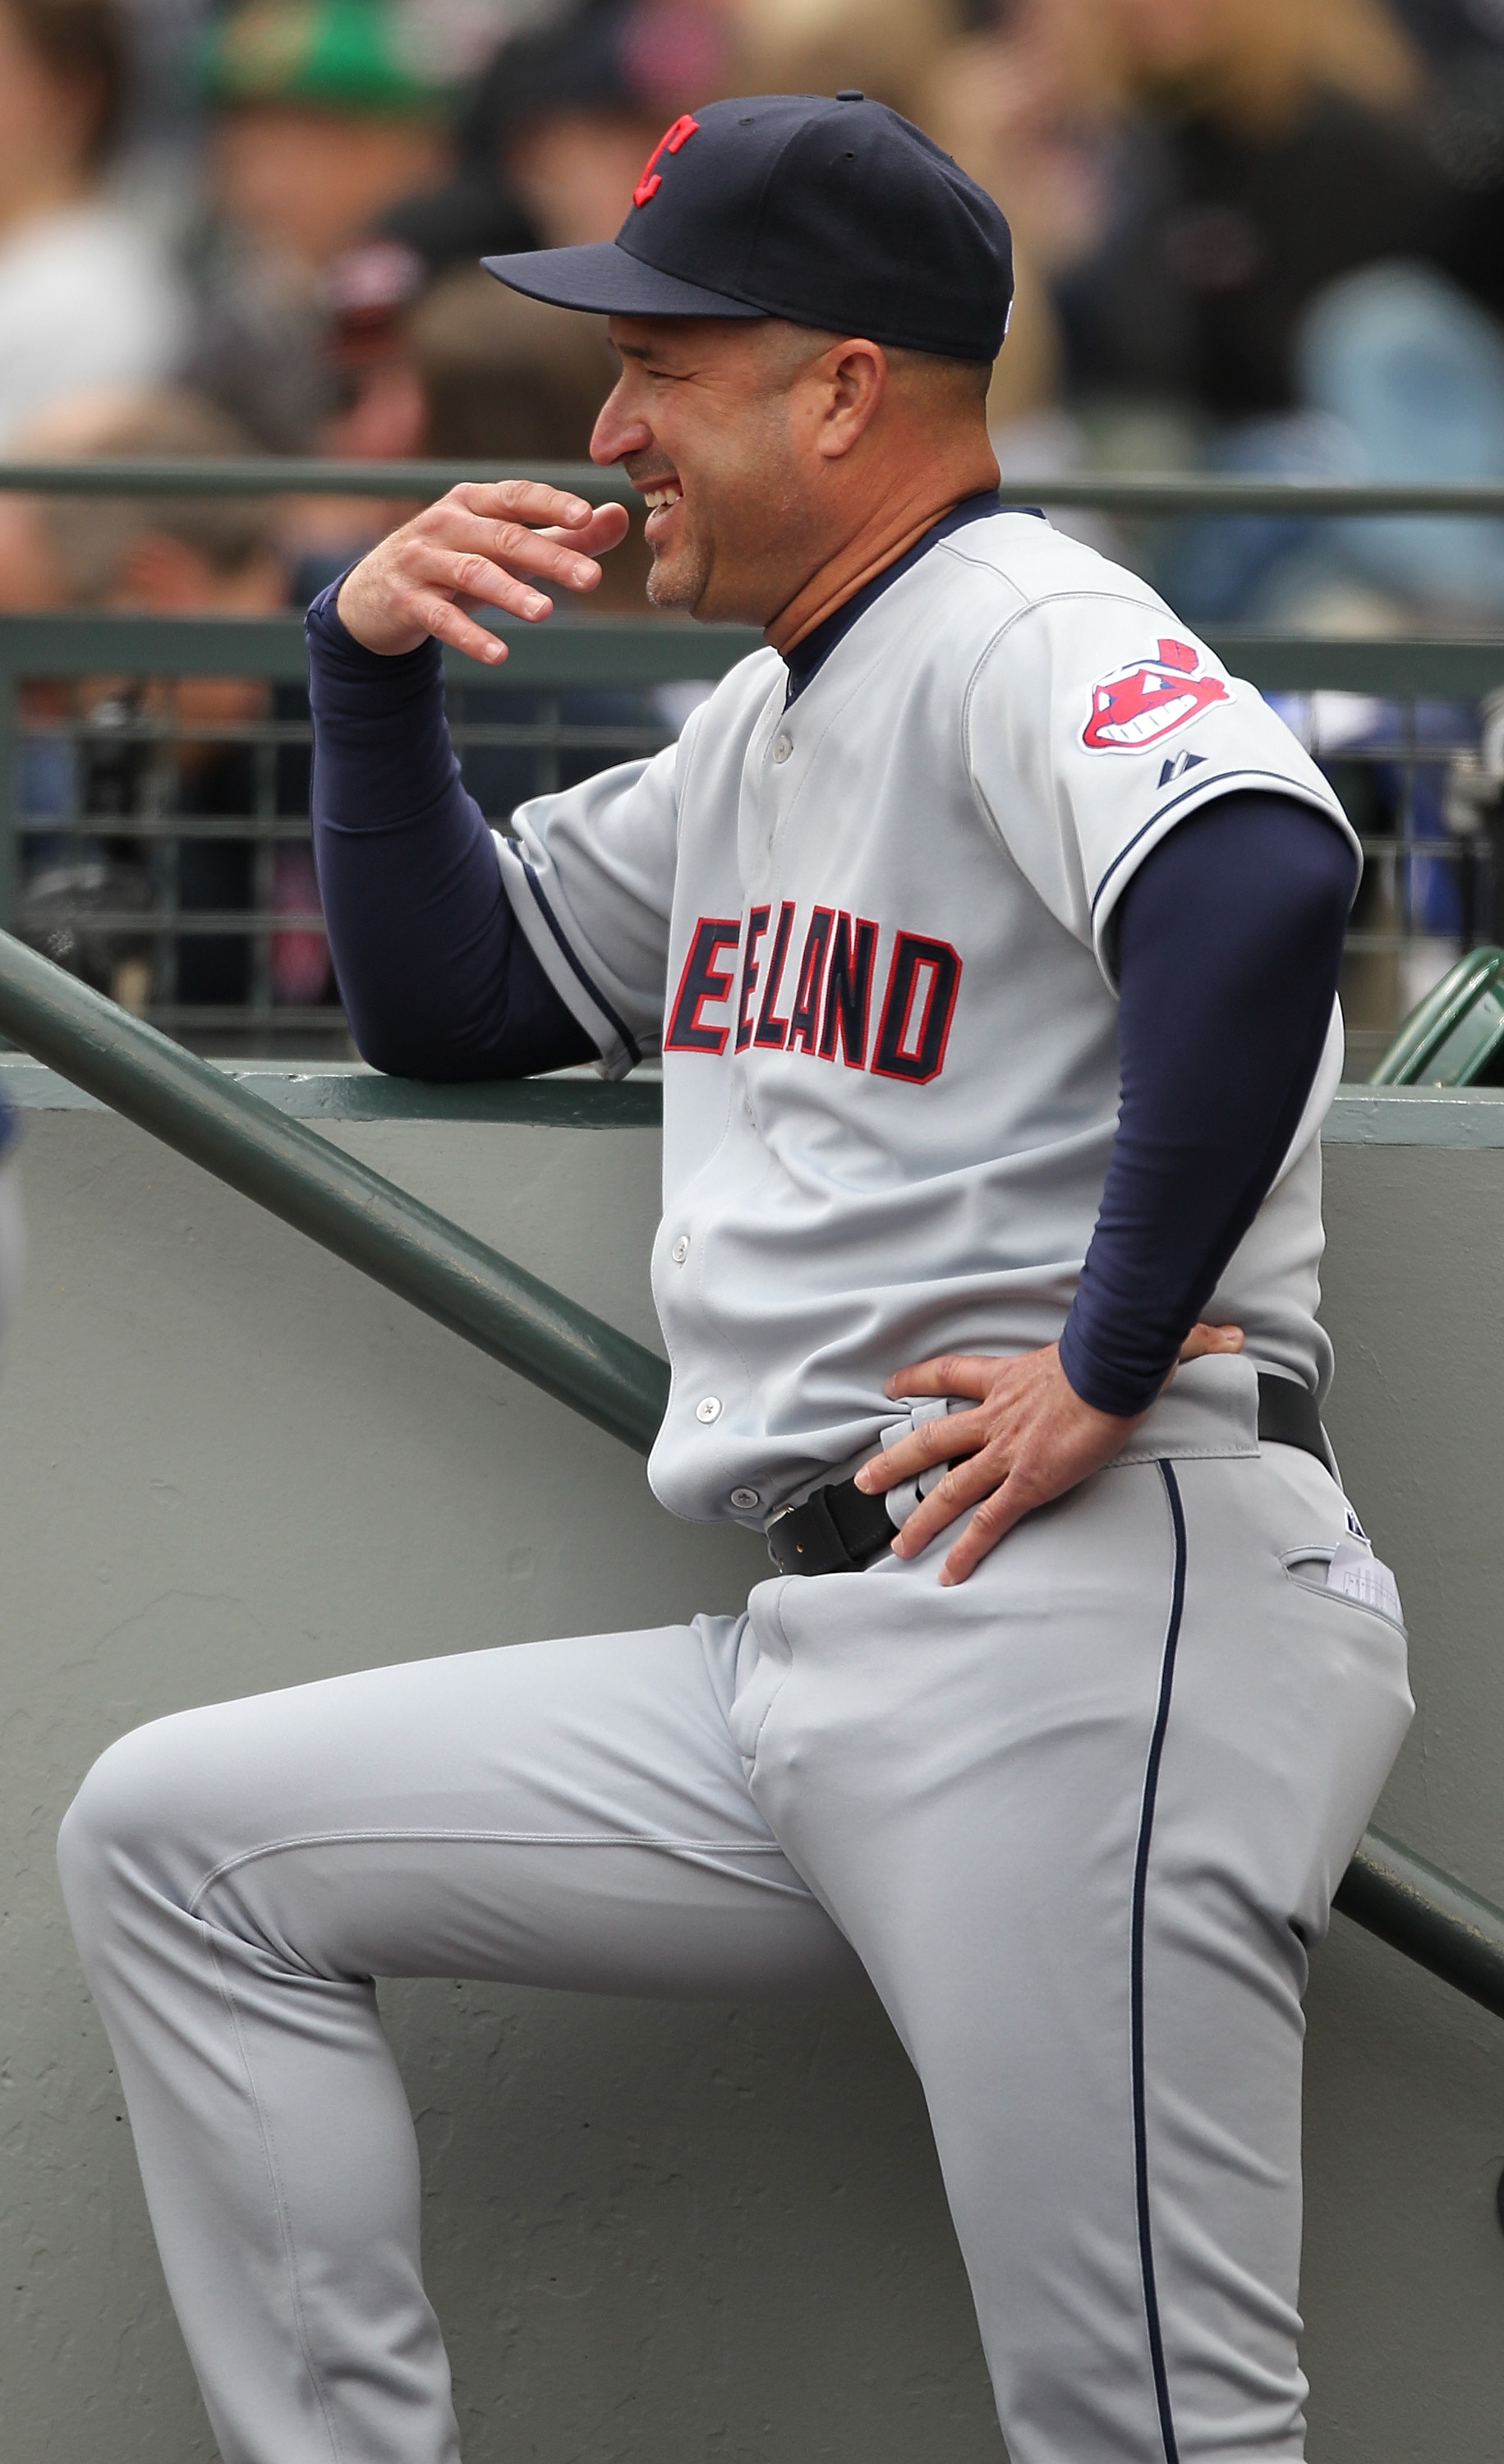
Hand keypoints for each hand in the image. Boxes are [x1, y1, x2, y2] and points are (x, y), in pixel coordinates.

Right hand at [336, 481, 631, 665]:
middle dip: (549, 557)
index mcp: (473, 502)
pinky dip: (470, 636)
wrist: (373, 597)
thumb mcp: (503, 547)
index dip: (551, 504)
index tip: (587, 516)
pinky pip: (440, 617)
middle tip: (590, 579)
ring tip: (545, 612)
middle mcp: (445, 523)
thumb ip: (561, 536)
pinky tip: (498, 655)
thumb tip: (619, 516)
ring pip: (472, 573)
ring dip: (510, 593)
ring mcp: (421, 560)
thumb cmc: (453, 563)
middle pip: (503, 537)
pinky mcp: (405, 600)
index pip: (517, 496)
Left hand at [853, 1322, 1243, 1585]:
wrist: (1114, 1366)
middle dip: (897, 1462)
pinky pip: (989, 1522)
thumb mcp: (1138, 1337)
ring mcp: (1008, 1452)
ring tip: (896, 1544)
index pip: (952, 1374)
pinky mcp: (1026, 1481)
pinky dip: (967, 1550)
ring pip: (948, 1487)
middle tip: (865, 1481)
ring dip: (921, 1518)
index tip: (891, 1385)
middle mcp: (998, 1417)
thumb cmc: (1121, 1348)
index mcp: (1011, 1379)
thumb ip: (1179, 1337)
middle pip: (933, 1439)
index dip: (918, 1379)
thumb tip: (1226, 1334)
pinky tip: (948, 1574)